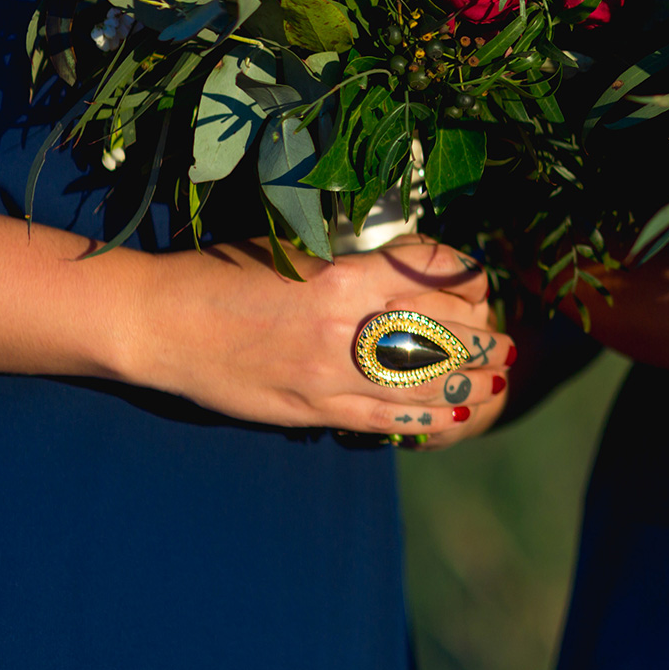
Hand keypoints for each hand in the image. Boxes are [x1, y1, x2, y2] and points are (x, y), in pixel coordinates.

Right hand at [118, 237, 514, 445]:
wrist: (160, 321)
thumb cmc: (225, 273)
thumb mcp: (297, 249)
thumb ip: (356, 263)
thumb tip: (414, 273)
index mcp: (347, 272)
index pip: (438, 272)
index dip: (471, 280)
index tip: (482, 287)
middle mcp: (348, 323)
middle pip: (447, 332)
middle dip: (487, 340)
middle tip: (508, 344)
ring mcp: (331, 372)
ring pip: (426, 382)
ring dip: (472, 382)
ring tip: (499, 381)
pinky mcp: (312, 408)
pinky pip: (385, 420)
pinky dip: (427, 418)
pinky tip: (455, 414)